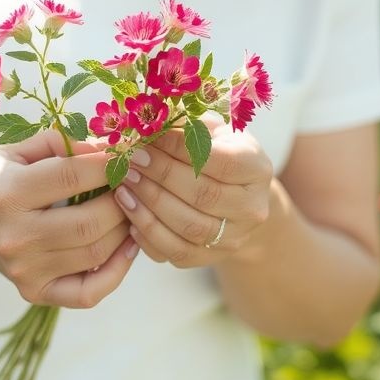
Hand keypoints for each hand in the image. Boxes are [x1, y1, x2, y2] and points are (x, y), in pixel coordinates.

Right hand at [0, 130, 138, 307]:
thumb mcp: (14, 146)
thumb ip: (60, 141)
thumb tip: (109, 149)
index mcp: (7, 192)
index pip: (72, 176)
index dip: (108, 163)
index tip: (127, 154)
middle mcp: (14, 236)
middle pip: (90, 222)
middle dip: (123, 199)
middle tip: (133, 183)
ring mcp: (24, 270)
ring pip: (96, 253)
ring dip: (125, 229)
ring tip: (131, 207)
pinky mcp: (34, 292)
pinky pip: (89, 292)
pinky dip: (117, 271)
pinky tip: (126, 245)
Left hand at [114, 112, 273, 266]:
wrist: (236, 197)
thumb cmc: (217, 152)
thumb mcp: (210, 131)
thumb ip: (183, 126)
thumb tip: (142, 122)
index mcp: (256, 167)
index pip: (219, 161)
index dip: (177, 151)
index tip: (144, 141)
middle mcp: (253, 207)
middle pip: (203, 196)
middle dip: (159, 178)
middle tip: (129, 163)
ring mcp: (235, 237)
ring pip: (189, 228)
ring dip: (149, 207)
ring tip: (123, 186)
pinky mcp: (212, 257)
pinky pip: (177, 253)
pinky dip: (149, 235)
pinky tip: (129, 215)